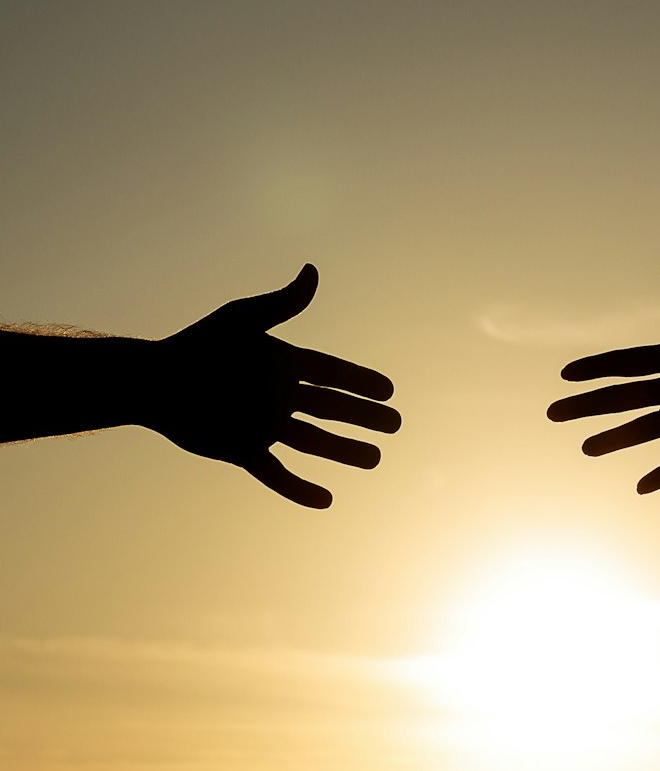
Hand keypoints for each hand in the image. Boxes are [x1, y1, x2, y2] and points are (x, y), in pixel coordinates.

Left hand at [148, 264, 399, 507]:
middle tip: (396, 424)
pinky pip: (276, 474)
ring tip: (375, 460)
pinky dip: (298, 489)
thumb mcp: (241, 321)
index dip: (360, 381)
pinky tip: (325, 500)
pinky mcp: (243, 450)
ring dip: (344, 452)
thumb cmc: (195, 347)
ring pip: (313, 442)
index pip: (331, 372)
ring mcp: (262, 425)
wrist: (152, 383)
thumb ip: (281, 304)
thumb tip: (312, 271)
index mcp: (280, 363)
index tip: (389, 390)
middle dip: (363, 417)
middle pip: (330, 408)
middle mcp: (277, 395)